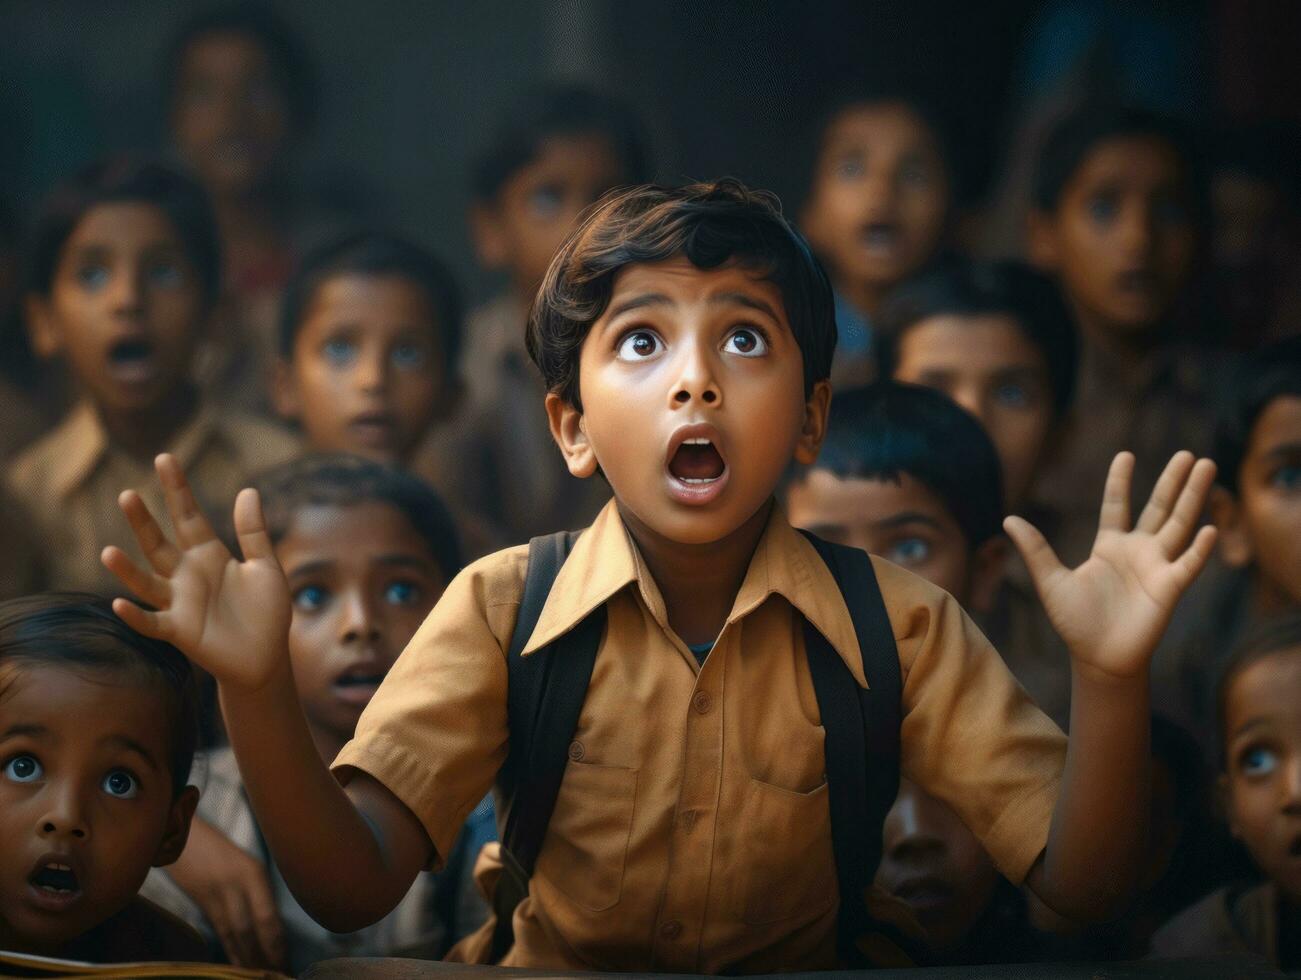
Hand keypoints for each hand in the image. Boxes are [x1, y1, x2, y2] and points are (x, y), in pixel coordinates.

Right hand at [100, 453, 290, 690]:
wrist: (267, 657)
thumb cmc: (267, 611)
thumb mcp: (266, 567)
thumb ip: (253, 532)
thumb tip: (248, 490)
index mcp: (209, 554)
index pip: (188, 516)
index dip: (177, 489)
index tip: (165, 459)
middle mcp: (188, 575)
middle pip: (160, 544)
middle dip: (143, 522)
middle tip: (127, 495)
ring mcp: (180, 603)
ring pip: (148, 582)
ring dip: (127, 570)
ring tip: (108, 551)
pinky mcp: (181, 631)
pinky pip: (153, 623)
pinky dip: (136, 616)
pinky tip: (119, 604)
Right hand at [169, 817, 286, 969]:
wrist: (180, 830)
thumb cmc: (224, 839)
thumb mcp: (248, 856)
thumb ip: (261, 882)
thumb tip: (278, 913)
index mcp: (252, 872)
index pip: (267, 917)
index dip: (276, 944)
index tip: (288, 963)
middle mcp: (234, 886)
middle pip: (250, 931)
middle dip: (265, 957)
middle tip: (280, 976)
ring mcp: (215, 895)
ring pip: (234, 935)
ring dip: (248, 960)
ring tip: (262, 977)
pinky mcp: (201, 902)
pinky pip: (220, 931)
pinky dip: (231, 950)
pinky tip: (238, 966)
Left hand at [1005, 451, 1217, 681]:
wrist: (1098, 659)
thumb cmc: (1075, 622)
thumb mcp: (1051, 581)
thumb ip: (1035, 550)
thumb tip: (1009, 520)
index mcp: (1109, 546)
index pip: (1117, 505)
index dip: (1120, 481)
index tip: (1126, 454)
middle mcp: (1138, 552)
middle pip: (1159, 508)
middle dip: (1174, 482)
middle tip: (1188, 454)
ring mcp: (1157, 567)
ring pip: (1180, 525)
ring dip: (1194, 498)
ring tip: (1207, 466)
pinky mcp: (1169, 589)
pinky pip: (1187, 564)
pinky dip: (1199, 548)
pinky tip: (1209, 528)